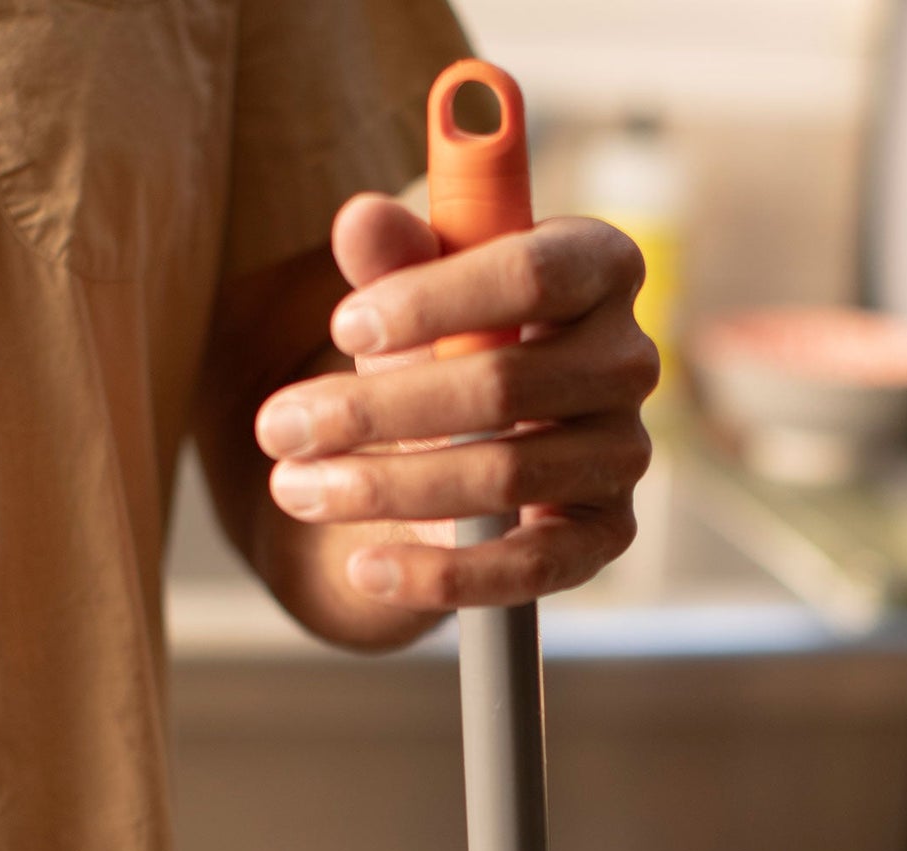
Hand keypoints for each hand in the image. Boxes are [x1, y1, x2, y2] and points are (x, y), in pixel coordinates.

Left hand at [253, 194, 657, 610]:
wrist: (481, 437)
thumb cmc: (449, 342)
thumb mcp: (415, 298)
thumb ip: (392, 257)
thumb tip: (360, 219)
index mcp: (599, 267)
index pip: (531, 274)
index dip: (434, 300)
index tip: (340, 324)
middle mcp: (629, 359)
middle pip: (504, 384)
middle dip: (376, 410)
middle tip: (277, 429)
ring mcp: (624, 453)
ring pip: (504, 475)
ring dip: (385, 490)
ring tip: (294, 490)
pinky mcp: (606, 535)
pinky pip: (529, 566)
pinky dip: (443, 575)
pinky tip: (364, 569)